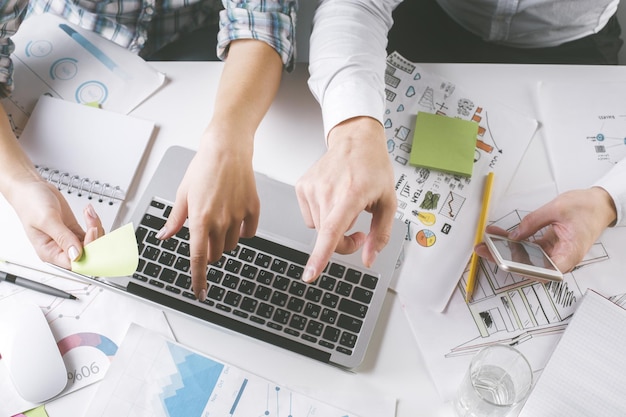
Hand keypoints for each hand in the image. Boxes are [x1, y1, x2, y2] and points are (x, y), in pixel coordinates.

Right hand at [11, 179, 103, 267]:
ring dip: (95, 228)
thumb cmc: (30, 203)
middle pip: (86, 255)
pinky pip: (90, 234)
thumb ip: (62, 238)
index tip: (90, 235)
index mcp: (49, 252)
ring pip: (91, 243)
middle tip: (92, 224)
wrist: (31, 188)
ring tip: (89, 213)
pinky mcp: (74, 231)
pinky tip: (89, 213)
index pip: (73, 263)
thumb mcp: (47, 220)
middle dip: (94, 239)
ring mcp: (68, 240)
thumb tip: (76, 255)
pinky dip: (94, 224)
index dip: (87, 253)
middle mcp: (59, 249)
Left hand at [158, 129, 258, 300]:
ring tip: (221, 218)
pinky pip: (249, 232)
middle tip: (206, 234)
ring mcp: (238, 216)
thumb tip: (165, 235)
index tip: (200, 292)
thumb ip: (175, 219)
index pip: (198, 259)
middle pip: (216, 254)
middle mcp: (219, 221)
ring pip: (231, 245)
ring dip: (225, 240)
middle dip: (210, 251)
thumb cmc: (203, 167)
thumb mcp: (182, 193)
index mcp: (199, 219)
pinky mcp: (253, 209)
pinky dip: (243, 231)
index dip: (199, 279)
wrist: (227, 149)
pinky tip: (236, 217)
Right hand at [296, 116, 396, 282]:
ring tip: (346, 208)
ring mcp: (311, 187)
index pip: (332, 230)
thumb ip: (380, 235)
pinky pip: (309, 217)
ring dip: (331, 227)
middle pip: (328, 237)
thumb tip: (368, 259)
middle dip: (343, 243)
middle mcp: (327, 190)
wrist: (356, 141)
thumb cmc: (373, 168)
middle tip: (359, 232)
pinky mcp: (301, 186)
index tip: (310, 274)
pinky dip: (321, 215)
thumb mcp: (388, 202)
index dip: (321, 255)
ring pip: (318, 229)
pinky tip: (332, 198)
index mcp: (351, 193)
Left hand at [475, 188, 616, 272]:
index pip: (543, 271)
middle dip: (505, 258)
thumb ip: (532, 222)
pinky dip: (514, 242)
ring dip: (505, 250)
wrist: (599, 204)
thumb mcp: (557, 209)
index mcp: (569, 254)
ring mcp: (554, 253)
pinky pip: (528, 248)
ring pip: (525, 257)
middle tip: (486, 250)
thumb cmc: (587, 208)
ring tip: (487, 242)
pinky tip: (499, 236)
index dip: (522, 269)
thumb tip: (514, 235)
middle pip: (529, 265)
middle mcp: (561, 258)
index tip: (504, 263)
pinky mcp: (548, 247)